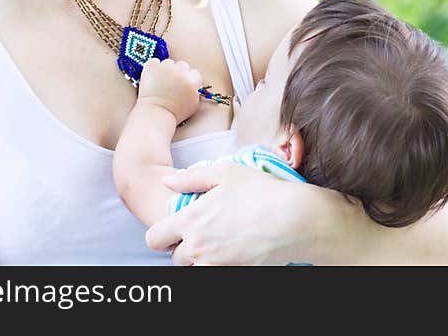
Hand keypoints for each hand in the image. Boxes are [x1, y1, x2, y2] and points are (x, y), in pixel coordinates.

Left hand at [137, 59, 200, 124]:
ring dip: (166, 70)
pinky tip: (153, 77)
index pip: (194, 73)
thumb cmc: (174, 112)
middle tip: (172, 83)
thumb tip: (194, 85)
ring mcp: (165, 68)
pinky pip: (154, 61)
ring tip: (161, 82)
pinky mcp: (152, 67)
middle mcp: (180, 72)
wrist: (155, 114)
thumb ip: (196, 91)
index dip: (189, 79)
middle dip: (179, 73)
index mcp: (191, 81)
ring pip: (169, 63)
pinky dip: (153, 68)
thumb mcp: (193, 104)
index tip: (183, 85)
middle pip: (182, 65)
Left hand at [145, 164, 310, 264]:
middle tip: (206, 233)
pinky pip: (213, 274)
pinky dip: (218, 265)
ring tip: (221, 242)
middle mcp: (196, 247)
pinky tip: (233, 251)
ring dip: (201, 259)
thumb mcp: (225, 172)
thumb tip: (166, 181)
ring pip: (194, 269)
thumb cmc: (260, 192)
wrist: (293, 220)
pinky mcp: (230, 275)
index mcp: (190, 220)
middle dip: (185, 247)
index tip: (174, 230)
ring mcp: (213, 265)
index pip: (154, 238)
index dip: (161, 234)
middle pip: (175, 258)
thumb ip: (190, 178)